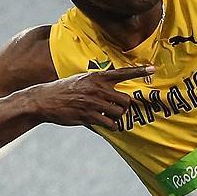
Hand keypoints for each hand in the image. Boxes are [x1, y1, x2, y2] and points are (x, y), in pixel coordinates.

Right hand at [26, 65, 153, 129]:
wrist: (43, 99)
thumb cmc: (65, 89)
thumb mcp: (82, 79)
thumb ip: (99, 82)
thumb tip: (115, 90)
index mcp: (97, 77)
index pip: (122, 73)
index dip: (139, 71)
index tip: (153, 69)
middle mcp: (97, 88)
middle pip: (125, 100)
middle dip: (123, 107)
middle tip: (115, 108)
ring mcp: (93, 102)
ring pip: (119, 113)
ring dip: (116, 117)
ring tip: (106, 115)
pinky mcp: (88, 116)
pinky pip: (110, 124)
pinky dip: (111, 126)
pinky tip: (105, 123)